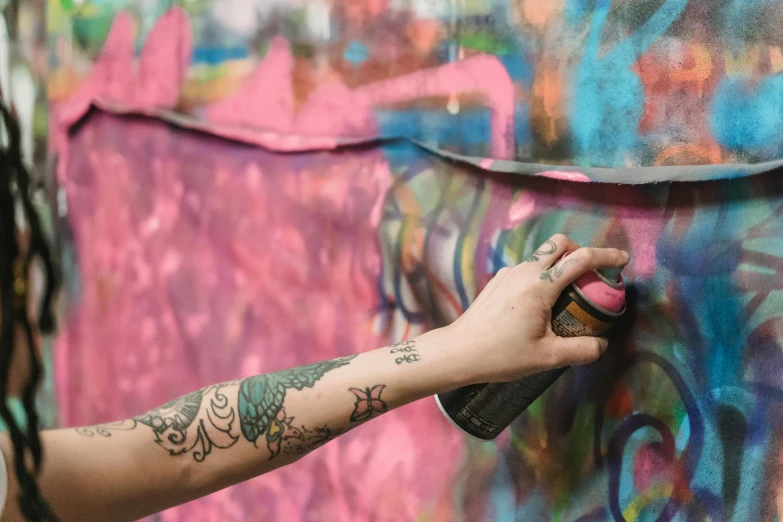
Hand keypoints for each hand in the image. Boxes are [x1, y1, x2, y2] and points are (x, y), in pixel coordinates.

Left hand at [445, 234, 629, 383]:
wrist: (458, 352)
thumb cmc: (501, 355)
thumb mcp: (547, 357)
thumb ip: (581, 350)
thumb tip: (602, 344)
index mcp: (539, 286)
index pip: (581, 259)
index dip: (606, 256)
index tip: (622, 260)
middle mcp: (524, 272)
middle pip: (560, 244)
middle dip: (581, 251)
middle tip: (593, 275)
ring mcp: (508, 274)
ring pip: (542, 254)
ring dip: (561, 263)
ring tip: (569, 292)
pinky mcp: (498, 281)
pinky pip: (528, 267)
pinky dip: (543, 274)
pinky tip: (543, 302)